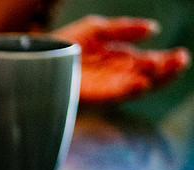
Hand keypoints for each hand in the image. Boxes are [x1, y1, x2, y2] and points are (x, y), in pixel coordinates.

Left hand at [53, 16, 189, 103]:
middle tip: (180, 61)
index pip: (149, 63)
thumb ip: (124, 28)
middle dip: (166, 70)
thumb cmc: (63, 44)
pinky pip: (113, 94)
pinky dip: (128, 90)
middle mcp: (115, 76)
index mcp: (119, 60)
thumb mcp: (96, 29)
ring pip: (135, 87)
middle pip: (147, 76)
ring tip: (167, 69)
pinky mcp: (91, 95)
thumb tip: (153, 29)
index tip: (181, 55)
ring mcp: (104, 86)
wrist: (37, 56)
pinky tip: (141, 83)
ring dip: (154, 80)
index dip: (166, 61)